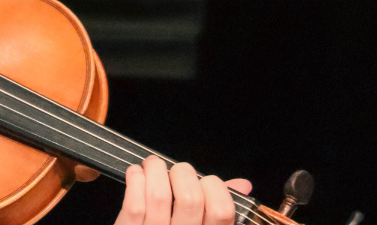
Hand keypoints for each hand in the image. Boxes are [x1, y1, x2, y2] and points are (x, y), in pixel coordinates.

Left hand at [114, 156, 251, 224]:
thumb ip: (221, 209)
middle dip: (183, 173)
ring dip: (156, 171)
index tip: (205, 180)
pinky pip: (134, 205)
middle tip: (177, 171)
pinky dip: (135, 181)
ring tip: (153, 165)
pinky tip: (136, 174)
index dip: (214, 186)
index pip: (221, 210)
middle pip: (190, 198)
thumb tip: (241, 184)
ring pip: (159, 196)